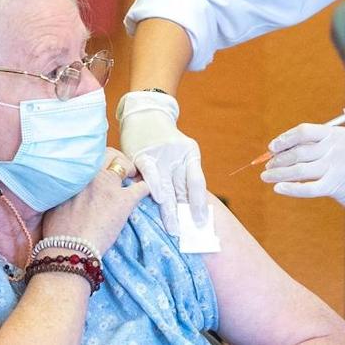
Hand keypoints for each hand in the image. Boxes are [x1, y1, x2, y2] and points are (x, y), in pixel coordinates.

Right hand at [42, 149, 148, 253]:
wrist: (69, 248)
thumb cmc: (58, 230)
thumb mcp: (56, 200)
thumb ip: (66, 188)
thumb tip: (68, 188)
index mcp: (76, 174)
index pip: (92, 155)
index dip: (101, 160)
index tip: (104, 167)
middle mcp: (93, 174)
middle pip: (110, 154)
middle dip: (117, 159)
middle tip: (121, 169)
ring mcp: (110, 186)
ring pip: (126, 165)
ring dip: (131, 170)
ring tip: (134, 177)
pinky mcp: (125, 200)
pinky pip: (142, 186)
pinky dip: (147, 186)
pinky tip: (147, 190)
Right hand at [117, 91, 207, 233]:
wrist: (145, 114)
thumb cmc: (164, 139)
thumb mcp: (180, 152)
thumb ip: (183, 175)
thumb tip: (188, 207)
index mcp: (190, 154)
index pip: (197, 182)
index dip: (199, 203)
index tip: (201, 222)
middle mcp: (178, 156)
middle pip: (183, 188)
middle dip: (186, 212)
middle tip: (190, 232)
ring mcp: (161, 155)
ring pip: (167, 186)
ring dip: (170, 209)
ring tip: (174, 228)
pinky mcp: (143, 155)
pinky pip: (150, 172)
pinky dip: (154, 186)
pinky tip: (157, 199)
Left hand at [260, 123, 344, 222]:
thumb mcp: (341, 151)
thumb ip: (317, 149)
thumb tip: (281, 152)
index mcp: (338, 134)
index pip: (305, 131)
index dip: (285, 139)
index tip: (272, 147)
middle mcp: (338, 147)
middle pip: (300, 151)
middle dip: (278, 159)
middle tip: (266, 166)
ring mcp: (339, 166)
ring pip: (299, 169)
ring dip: (279, 174)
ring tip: (266, 177)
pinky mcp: (338, 185)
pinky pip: (307, 188)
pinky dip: (290, 188)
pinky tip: (278, 189)